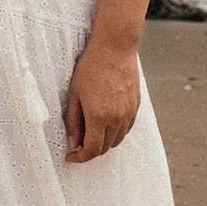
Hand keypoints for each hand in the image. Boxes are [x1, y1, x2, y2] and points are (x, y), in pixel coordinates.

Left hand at [63, 38, 141, 163]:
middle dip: (90, 151)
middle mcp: (117, 119)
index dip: (80, 158)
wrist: (115, 48)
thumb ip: (74, 121)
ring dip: (104, 142)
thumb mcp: (74, 94)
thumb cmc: (90, 68)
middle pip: (105, 148)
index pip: (92, 150)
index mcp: (99, 118)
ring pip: (117, 140)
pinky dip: (115, 132)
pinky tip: (105, 123)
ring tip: (91, 133)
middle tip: (78, 144)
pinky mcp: (135, 106)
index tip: (71, 156)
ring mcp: (128, 113)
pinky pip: (126, 128)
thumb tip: (74, 142)